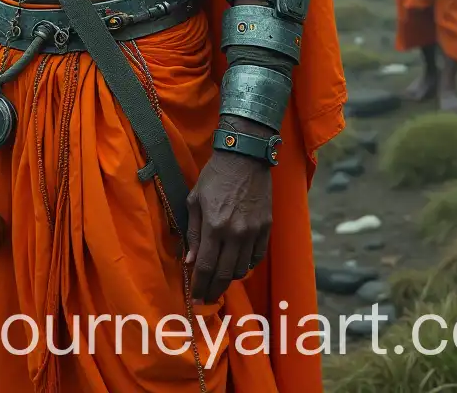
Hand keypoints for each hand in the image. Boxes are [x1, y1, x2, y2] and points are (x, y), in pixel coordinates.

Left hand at [185, 145, 271, 303]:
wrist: (245, 157)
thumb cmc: (215, 176)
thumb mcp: (195, 200)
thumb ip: (193, 232)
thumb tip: (190, 260)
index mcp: (214, 227)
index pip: (206, 267)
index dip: (199, 286)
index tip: (194, 299)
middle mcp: (235, 234)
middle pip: (224, 274)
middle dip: (213, 290)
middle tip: (206, 298)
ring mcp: (253, 232)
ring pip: (241, 269)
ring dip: (228, 279)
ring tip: (219, 280)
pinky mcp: (266, 228)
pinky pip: (256, 257)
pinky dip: (246, 266)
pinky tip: (237, 265)